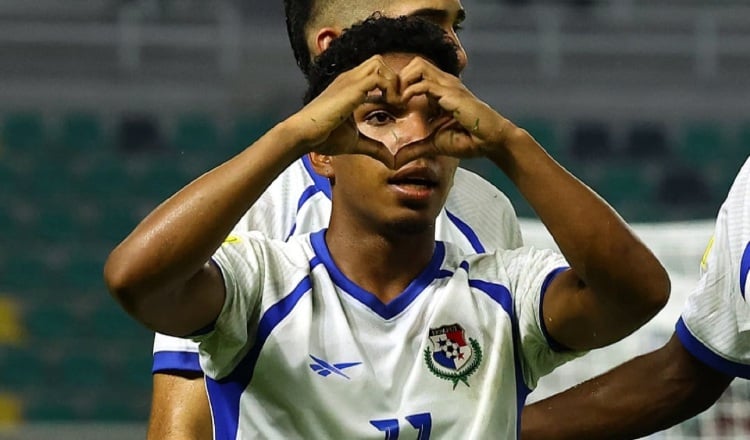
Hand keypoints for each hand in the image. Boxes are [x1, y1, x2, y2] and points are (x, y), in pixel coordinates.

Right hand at [292, 55, 401, 166]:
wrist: (303, 134)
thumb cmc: (323, 137)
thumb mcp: (355, 142)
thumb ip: (374, 147)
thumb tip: (391, 160)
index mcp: (349, 87)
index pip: (374, 72)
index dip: (389, 86)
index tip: (396, 108)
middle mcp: (350, 78)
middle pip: (378, 61)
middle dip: (393, 78)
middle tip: (398, 101)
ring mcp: (350, 80)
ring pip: (380, 62)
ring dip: (393, 81)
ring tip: (395, 103)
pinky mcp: (352, 87)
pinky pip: (379, 77)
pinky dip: (390, 89)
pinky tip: (390, 106)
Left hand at [393, 57, 514, 165]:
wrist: (491, 141)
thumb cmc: (468, 140)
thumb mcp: (433, 144)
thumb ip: (414, 149)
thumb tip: (396, 160)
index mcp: (440, 89)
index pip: (414, 74)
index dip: (398, 85)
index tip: (387, 103)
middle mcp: (444, 83)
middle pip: (414, 63)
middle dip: (397, 77)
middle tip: (390, 99)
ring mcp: (449, 85)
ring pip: (417, 65)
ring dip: (402, 81)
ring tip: (396, 100)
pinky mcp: (452, 94)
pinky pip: (425, 83)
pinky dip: (409, 91)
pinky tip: (404, 104)